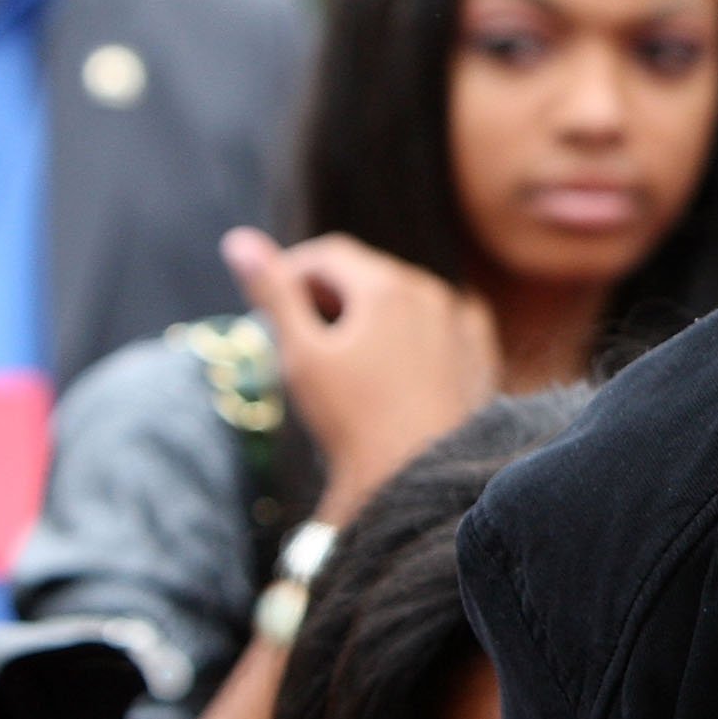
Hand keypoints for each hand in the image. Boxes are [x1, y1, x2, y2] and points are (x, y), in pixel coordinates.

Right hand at [221, 229, 498, 519]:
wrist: (420, 478)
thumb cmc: (353, 420)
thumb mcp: (301, 354)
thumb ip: (272, 292)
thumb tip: (238, 240)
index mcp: (388, 284)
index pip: (330, 253)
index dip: (291, 272)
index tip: (267, 309)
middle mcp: (432, 290)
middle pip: (367, 274)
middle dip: (327, 295)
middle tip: (296, 339)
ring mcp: (461, 320)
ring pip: (403, 300)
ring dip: (368, 315)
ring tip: (339, 360)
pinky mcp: (479, 352)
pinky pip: (437, 324)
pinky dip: (408, 334)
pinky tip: (388, 366)